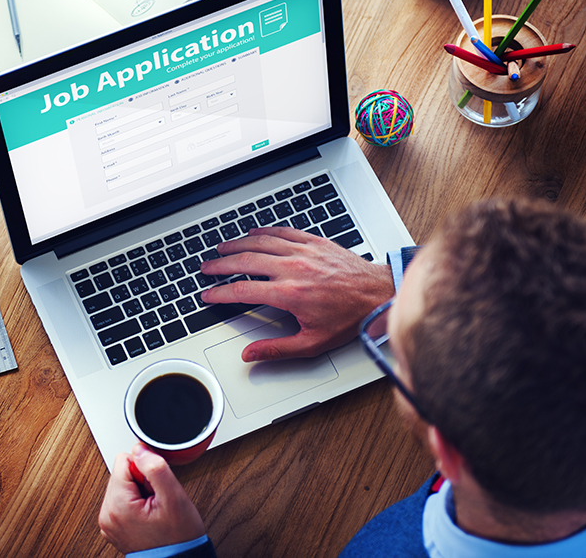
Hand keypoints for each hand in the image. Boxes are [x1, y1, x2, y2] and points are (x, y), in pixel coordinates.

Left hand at [98, 443, 205, 553]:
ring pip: (123, 485)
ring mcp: (109, 523)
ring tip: (154, 510)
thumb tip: (139, 449)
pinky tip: (149, 515)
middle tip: (157, 502)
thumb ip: (155, 467)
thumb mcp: (174, 497)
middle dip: (142, 482)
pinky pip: (122, 501)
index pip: (123, 460)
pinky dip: (137, 504)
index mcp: (116, 506)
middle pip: (121, 473)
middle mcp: (107, 515)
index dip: (145, 471)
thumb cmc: (179, 538)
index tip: (155, 489)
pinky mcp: (114, 527)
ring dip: (140, 492)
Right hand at [200, 226, 394, 361]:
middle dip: (220, 265)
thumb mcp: (313, 342)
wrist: (379, 294)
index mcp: (289, 294)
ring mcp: (303, 252)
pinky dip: (263, 231)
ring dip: (237, 245)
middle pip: (245, 261)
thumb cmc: (350, 317)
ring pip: (260, 242)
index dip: (220, 293)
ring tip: (222, 249)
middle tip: (207, 268)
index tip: (208, 295)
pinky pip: (281, 232)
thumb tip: (251, 354)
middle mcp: (293, 268)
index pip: (242, 290)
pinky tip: (253, 233)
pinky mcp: (313, 242)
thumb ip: (277, 349)